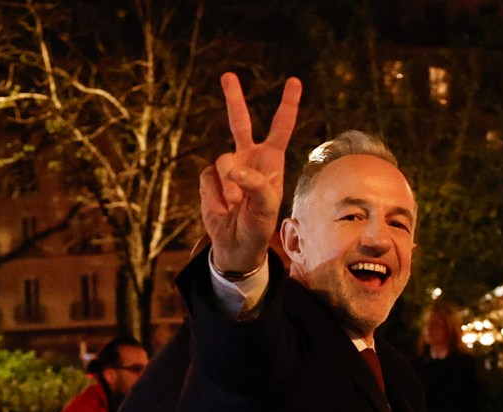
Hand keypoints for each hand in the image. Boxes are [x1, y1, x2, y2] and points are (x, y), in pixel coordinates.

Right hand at [199, 71, 302, 277]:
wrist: (236, 244)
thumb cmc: (258, 226)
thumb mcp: (266, 209)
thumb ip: (256, 185)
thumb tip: (233, 168)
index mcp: (271, 161)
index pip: (280, 128)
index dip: (287, 105)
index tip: (294, 82)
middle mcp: (249, 157)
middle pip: (239, 122)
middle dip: (234, 99)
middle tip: (228, 76)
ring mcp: (228, 166)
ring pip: (223, 159)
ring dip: (229, 184)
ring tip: (235, 204)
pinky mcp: (209, 177)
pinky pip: (208, 177)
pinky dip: (214, 195)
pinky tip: (222, 207)